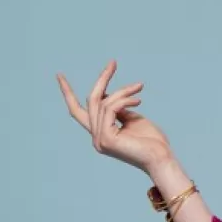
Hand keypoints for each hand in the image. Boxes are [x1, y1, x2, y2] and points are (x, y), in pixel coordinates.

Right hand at [56, 60, 171, 172]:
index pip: (78, 111)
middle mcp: (96, 139)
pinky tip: (138, 100)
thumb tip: (108, 95)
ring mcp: (100, 140)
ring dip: (122, 91)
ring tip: (139, 88)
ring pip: (104, 102)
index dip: (67, 93)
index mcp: (101, 134)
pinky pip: (110, 108)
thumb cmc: (152, 141)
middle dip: (102, 79)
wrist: (162, 159)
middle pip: (91, 101)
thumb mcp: (132, 119)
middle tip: (113, 62)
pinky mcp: (106, 138)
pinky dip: (123, 100)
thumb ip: (118, 109)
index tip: (59, 76)